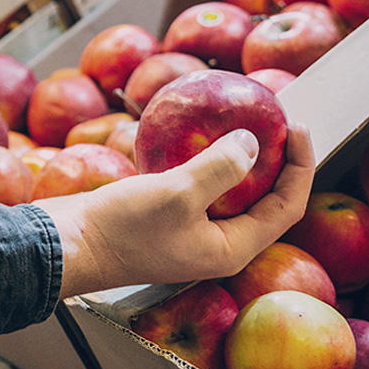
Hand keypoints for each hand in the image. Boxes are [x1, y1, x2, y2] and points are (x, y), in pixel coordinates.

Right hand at [41, 123, 314, 298]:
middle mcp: (217, 243)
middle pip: (264, 199)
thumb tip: (254, 142)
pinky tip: (193, 133)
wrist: (67, 246)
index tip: (298, 126)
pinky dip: (202, 159)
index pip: (286, 207)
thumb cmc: (123, 229)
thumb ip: (221, 168)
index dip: (300, 167)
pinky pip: (198, 185)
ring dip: (240, 157)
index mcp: (231, 248)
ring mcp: (191, 231)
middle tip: (277, 120)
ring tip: (243, 121)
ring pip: (230, 191)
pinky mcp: (167, 217)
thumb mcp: (177, 194)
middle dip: (276, 160)